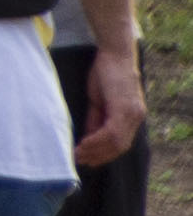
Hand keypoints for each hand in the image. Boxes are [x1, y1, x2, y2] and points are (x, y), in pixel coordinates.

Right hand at [83, 50, 147, 168]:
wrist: (115, 54)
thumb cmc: (106, 73)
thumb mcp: (99, 100)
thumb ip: (98, 119)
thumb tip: (90, 136)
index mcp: (132, 116)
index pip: (120, 143)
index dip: (104, 154)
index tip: (87, 159)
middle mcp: (136, 117)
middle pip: (120, 146)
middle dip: (99, 156)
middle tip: (80, 160)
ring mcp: (133, 113)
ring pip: (116, 142)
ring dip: (96, 150)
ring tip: (78, 153)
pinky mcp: (125, 108)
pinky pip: (111, 132)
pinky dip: (96, 140)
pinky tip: (83, 142)